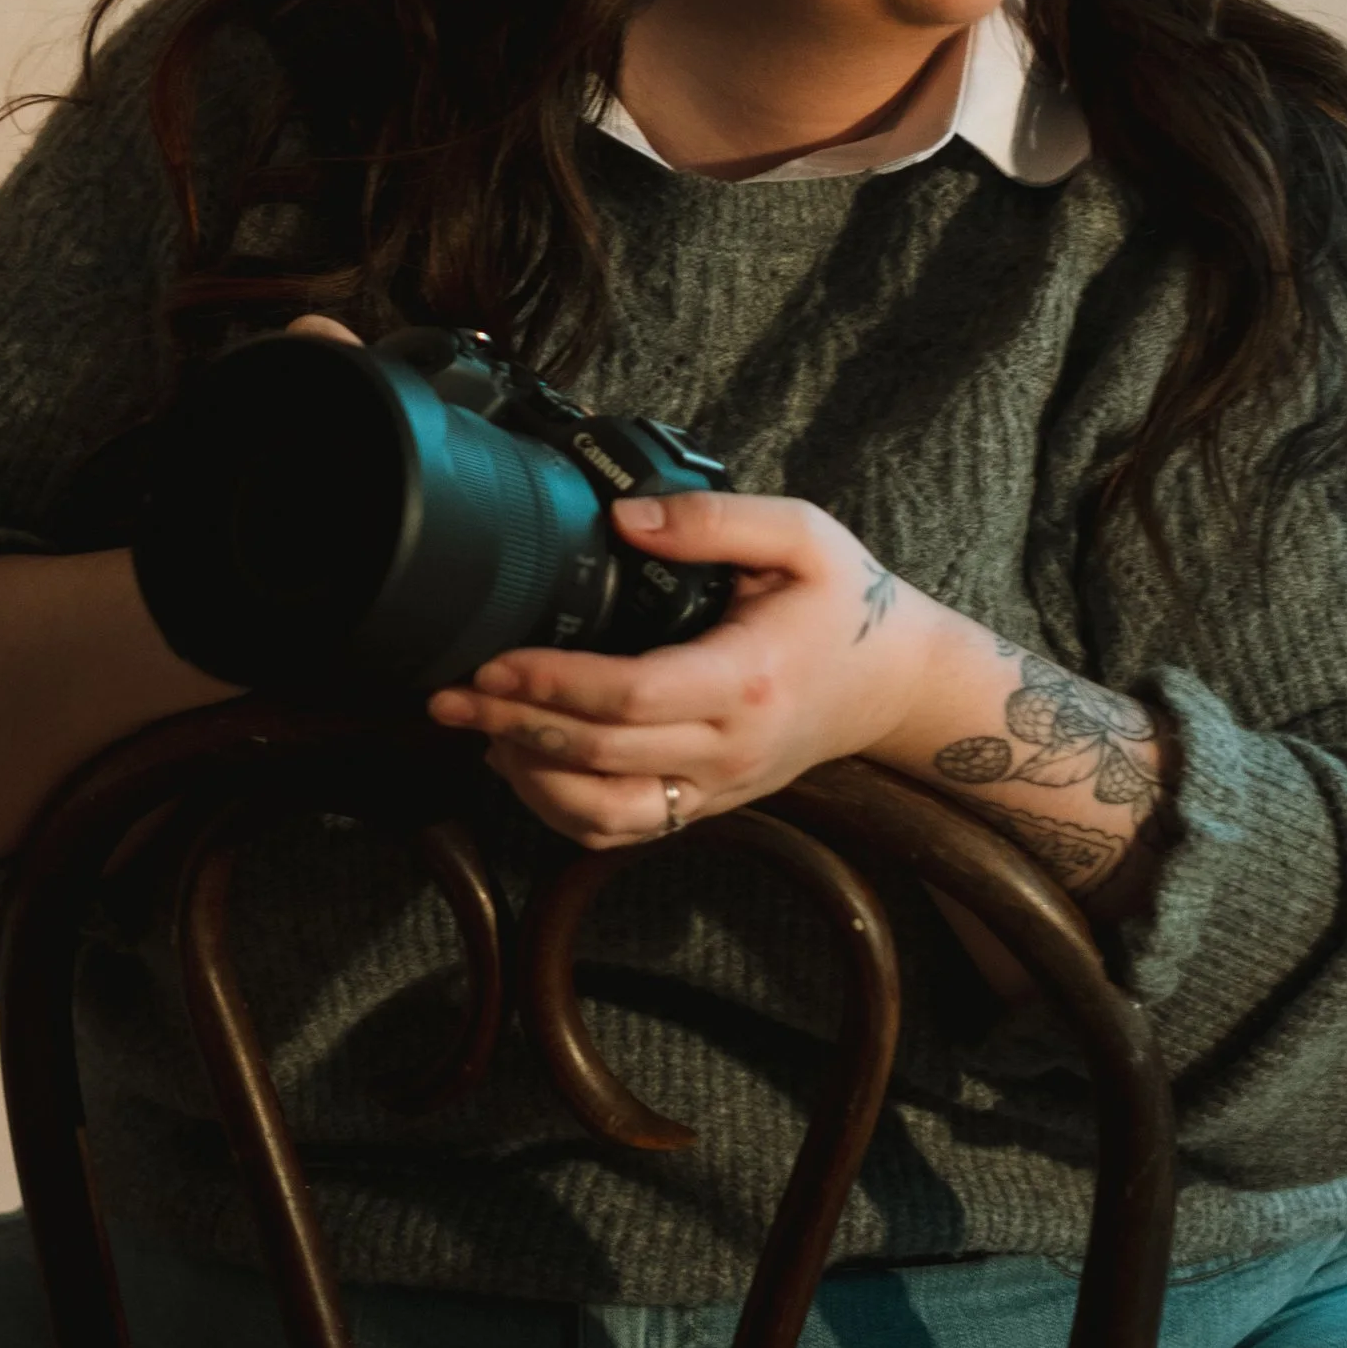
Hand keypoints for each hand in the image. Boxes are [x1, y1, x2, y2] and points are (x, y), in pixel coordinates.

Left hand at [425, 490, 940, 848]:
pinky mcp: (708, 804)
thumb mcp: (802, 535)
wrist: (897, 684)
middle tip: (449, 696)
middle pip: (602, 759)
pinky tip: (525, 767)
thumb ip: (715, 520)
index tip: (494, 661)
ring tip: (478, 733)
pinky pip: (624, 830)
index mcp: (748, 679)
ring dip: (529, 780)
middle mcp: (730, 748)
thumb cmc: (846, 604)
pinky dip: (562, 811)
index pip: (633, 696)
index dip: (554, 684)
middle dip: (513, 728)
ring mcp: (718, 787)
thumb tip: (625, 517)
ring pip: (606, 816)